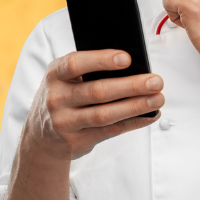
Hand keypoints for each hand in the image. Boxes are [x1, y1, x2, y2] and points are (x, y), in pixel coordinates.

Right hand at [24, 50, 163, 160]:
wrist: (41, 136)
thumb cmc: (64, 97)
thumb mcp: (65, 79)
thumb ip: (89, 72)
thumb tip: (133, 67)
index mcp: (54, 75)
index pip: (76, 64)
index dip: (101, 60)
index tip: (127, 58)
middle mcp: (56, 99)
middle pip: (97, 91)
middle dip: (131, 86)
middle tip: (156, 81)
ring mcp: (65, 122)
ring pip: (105, 115)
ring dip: (135, 106)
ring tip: (158, 99)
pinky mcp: (76, 142)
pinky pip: (110, 131)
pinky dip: (133, 123)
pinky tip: (149, 115)